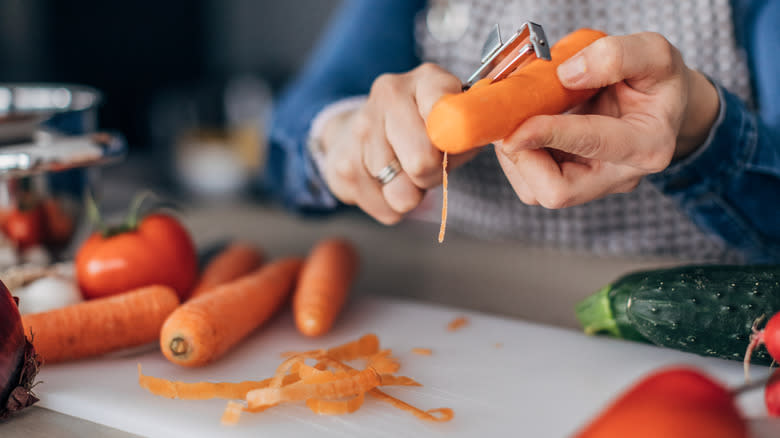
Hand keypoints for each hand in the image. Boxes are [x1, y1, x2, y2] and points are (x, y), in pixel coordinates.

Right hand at [319, 63, 475, 223]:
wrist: (356, 132)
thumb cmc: (421, 131)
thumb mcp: (454, 124)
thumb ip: (467, 133)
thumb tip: (467, 143)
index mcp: (426, 79)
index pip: (448, 116)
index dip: (455, 144)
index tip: (452, 147)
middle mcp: (390, 95)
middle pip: (422, 161)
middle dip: (432, 175)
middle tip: (430, 166)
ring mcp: (361, 128)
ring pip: (402, 191)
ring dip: (411, 192)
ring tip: (404, 171)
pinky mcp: (342, 165)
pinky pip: (385, 208)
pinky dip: (390, 205)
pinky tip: (384, 183)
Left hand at [495, 32, 719, 208]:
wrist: (660, 105)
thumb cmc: (657, 82)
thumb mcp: (654, 54)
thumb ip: (617, 56)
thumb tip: (567, 74)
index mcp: (647, 144)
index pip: (591, 144)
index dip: (548, 134)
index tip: (516, 127)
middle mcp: (619, 176)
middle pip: (557, 192)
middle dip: (523, 159)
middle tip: (511, 123)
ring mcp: (593, 186)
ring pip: (536, 192)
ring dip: (516, 157)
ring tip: (521, 119)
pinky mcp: (571, 186)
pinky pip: (531, 184)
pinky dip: (518, 157)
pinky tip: (527, 129)